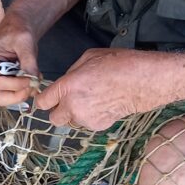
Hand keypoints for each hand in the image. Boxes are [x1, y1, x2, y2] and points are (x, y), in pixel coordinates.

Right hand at [0, 15, 40, 106]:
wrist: (18, 30)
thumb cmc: (17, 31)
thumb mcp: (24, 41)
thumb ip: (28, 60)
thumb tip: (33, 79)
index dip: (16, 85)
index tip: (31, 79)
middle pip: (1, 98)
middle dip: (19, 94)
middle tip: (32, 84)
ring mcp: (1, 82)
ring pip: (10, 100)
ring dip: (25, 92)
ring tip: (35, 78)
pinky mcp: (10, 84)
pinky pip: (18, 94)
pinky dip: (28, 90)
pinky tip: (34, 77)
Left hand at [37, 48, 174, 130]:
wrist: (142, 81)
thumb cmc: (118, 64)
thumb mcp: (88, 57)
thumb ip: (71, 73)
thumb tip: (66, 81)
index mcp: (67, 87)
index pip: (42, 102)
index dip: (45, 99)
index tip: (49, 98)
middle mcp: (72, 106)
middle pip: (53, 119)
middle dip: (58, 111)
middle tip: (69, 102)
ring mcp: (85, 118)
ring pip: (72, 122)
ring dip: (76, 114)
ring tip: (92, 101)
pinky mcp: (97, 126)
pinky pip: (86, 124)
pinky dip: (90, 117)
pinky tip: (102, 106)